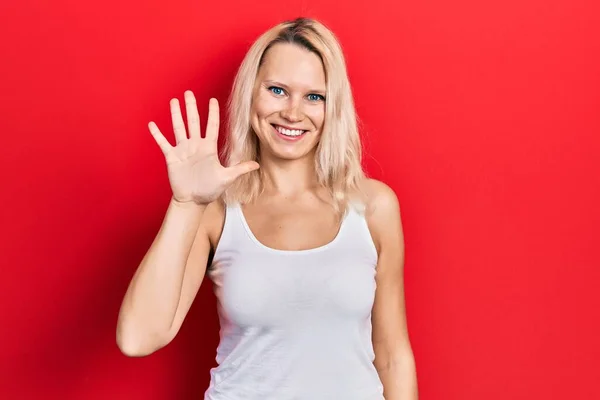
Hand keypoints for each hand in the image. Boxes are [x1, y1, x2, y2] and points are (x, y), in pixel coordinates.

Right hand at [148, 90, 258, 204]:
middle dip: (191, 107)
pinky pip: (163, 143)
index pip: (211, 126)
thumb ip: (240, 169)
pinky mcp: (172, 158)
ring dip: (175, 115)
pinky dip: (157, 134)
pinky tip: (152, 124)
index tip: (213, 100)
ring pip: (178, 128)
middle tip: (188, 92)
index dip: (212, 113)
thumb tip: (257, 165)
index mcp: (208, 148)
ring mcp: (183, 150)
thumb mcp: (227, 178)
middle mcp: (195, 146)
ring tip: (173, 101)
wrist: (193, 200)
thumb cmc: (210, 189)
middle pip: (193, 122)